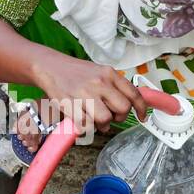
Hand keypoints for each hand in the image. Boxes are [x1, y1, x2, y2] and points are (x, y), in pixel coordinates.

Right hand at [27, 53, 148, 145]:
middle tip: (111, 117)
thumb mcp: (100, 72)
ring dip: (102, 124)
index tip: (142, 117)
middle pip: (122, 109)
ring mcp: (85, 94)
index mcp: (109, 74)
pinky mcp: (71, 105)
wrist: (50, 67)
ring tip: (94, 119)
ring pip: (105, 119)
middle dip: (119, 117)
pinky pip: (86, 125)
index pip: (133, 94)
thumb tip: (130, 103)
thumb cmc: (76, 72)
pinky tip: (82, 118)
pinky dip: (85, 126)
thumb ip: (115, 85)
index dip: (141, 108)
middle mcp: (100, 83)